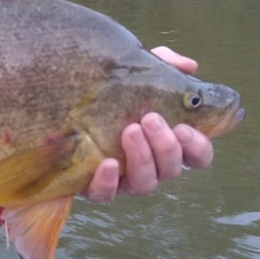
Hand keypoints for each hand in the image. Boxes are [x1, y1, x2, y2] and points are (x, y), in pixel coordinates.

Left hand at [80, 46, 213, 202]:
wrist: (61, 104)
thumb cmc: (110, 91)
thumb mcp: (136, 73)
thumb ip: (164, 64)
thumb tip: (189, 66)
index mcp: (167, 142)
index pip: (197, 155)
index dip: (198, 146)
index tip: (184, 127)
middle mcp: (150, 165)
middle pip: (172, 169)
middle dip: (166, 146)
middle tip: (150, 118)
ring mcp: (124, 179)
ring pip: (145, 184)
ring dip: (142, 158)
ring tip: (130, 130)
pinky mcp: (96, 186)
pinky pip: (105, 194)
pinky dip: (109, 181)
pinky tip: (107, 162)